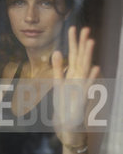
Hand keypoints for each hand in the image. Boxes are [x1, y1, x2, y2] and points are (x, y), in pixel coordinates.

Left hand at [51, 26, 99, 144]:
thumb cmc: (63, 104)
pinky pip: (87, 87)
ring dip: (88, 56)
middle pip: (80, 58)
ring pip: (85, 69)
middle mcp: (77, 79)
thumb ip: (57, 68)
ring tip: (90, 42)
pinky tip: (95, 68)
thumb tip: (57, 52)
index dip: (72, 42)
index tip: (73, 28)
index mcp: (71, 74)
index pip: (72, 55)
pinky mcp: (82, 99)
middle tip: (85, 29)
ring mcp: (81, 88)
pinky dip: (91, 78)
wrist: (67, 125)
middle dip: (82, 44)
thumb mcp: (57, 83)